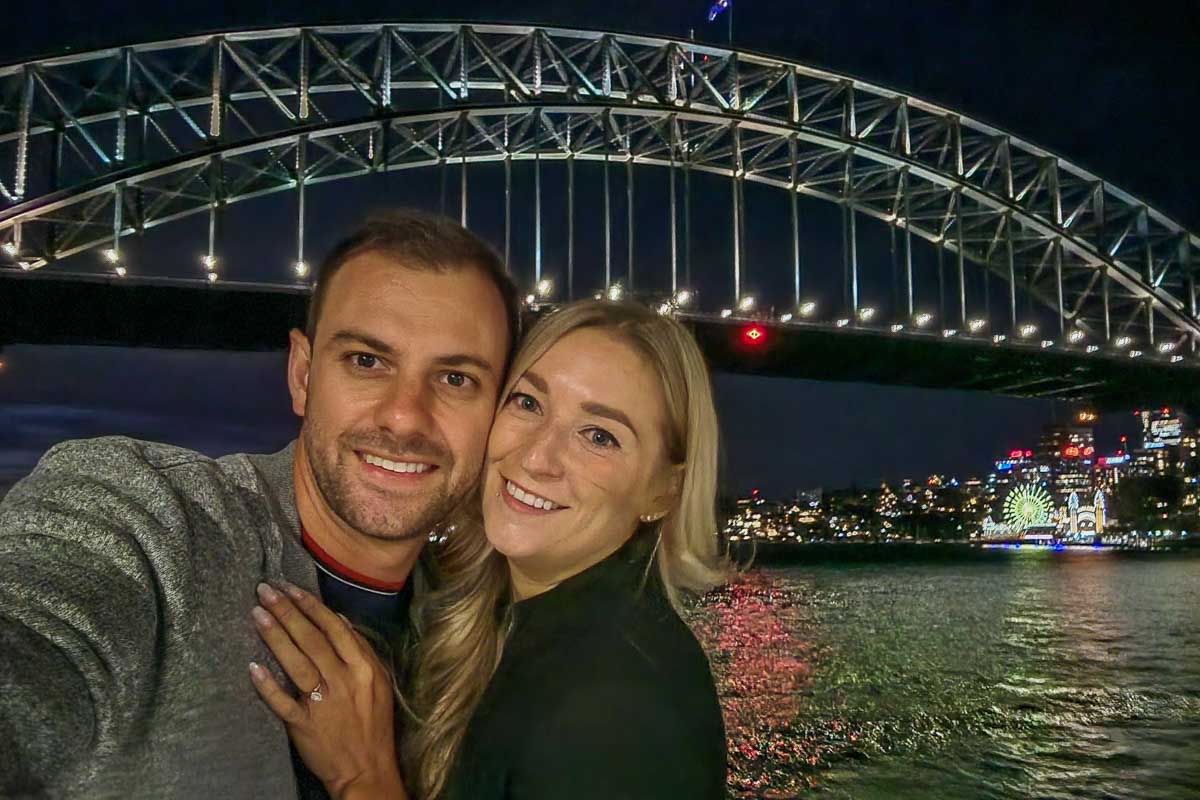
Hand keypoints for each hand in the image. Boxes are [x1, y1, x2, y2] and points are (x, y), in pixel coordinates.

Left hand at [248, 582, 408, 799]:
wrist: (367, 769)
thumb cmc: (373, 723)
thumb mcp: (378, 682)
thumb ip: (360, 651)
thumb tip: (339, 620)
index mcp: (364, 667)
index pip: (334, 628)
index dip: (311, 607)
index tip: (291, 588)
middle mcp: (344, 680)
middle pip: (312, 639)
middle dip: (287, 612)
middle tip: (265, 591)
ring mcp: (323, 703)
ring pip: (296, 663)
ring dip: (275, 636)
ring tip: (258, 614)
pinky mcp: (304, 725)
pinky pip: (282, 702)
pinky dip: (267, 685)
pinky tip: (253, 667)